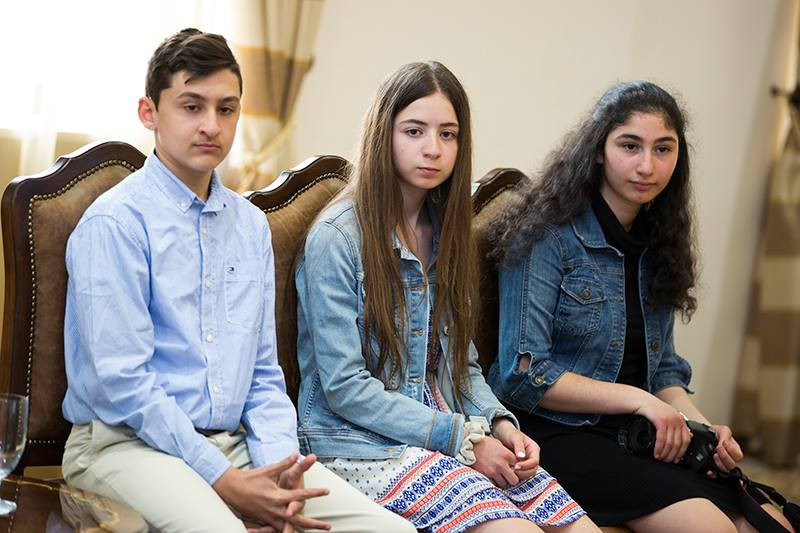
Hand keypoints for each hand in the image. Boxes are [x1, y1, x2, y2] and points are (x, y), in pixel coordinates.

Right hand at [213, 452, 330, 530]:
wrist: (232, 488)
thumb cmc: (251, 478)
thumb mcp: (269, 470)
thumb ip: (285, 463)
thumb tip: (296, 453)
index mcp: (277, 496)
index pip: (300, 495)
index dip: (315, 493)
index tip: (326, 491)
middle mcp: (274, 509)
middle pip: (297, 520)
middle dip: (313, 524)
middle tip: (328, 526)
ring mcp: (268, 518)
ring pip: (288, 528)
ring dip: (301, 530)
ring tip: (315, 532)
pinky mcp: (263, 521)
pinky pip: (275, 531)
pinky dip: (284, 532)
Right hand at [472, 436, 519, 487]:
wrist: (469, 445)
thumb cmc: (484, 443)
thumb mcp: (499, 444)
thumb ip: (508, 454)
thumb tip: (515, 462)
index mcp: (506, 455)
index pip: (519, 467)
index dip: (516, 468)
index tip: (512, 467)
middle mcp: (501, 464)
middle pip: (514, 480)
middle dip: (512, 479)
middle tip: (508, 475)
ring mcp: (493, 471)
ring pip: (504, 484)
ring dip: (502, 481)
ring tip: (499, 475)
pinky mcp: (485, 475)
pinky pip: (493, 484)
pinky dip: (494, 482)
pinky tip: (492, 476)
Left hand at [490, 419, 539, 479]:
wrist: (502, 433)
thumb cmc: (510, 433)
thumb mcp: (515, 437)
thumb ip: (519, 446)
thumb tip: (522, 457)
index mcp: (534, 450)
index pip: (535, 461)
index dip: (527, 466)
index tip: (516, 466)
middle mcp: (532, 457)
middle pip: (533, 470)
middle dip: (524, 473)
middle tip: (512, 471)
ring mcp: (526, 462)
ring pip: (527, 473)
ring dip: (519, 475)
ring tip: (509, 472)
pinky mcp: (520, 466)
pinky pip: (520, 473)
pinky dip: (515, 475)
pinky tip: (507, 473)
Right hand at [635, 396, 691, 462]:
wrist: (641, 400)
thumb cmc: (653, 409)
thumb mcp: (668, 416)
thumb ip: (676, 427)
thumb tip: (687, 437)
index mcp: (681, 420)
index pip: (686, 440)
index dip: (682, 452)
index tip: (676, 459)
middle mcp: (677, 419)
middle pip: (678, 443)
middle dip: (672, 455)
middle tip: (666, 461)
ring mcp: (669, 419)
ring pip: (670, 442)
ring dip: (665, 453)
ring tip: (660, 458)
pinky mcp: (660, 420)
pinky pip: (662, 438)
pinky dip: (659, 448)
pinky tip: (656, 452)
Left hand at [709, 425, 742, 473]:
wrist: (703, 436)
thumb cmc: (716, 433)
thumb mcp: (722, 430)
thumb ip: (725, 435)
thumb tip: (724, 443)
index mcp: (734, 451)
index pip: (738, 456)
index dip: (731, 450)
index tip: (724, 443)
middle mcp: (729, 460)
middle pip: (732, 465)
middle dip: (725, 457)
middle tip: (718, 448)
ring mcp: (721, 465)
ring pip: (725, 471)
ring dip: (720, 464)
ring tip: (714, 455)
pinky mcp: (713, 469)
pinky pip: (715, 475)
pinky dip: (712, 474)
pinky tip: (709, 470)